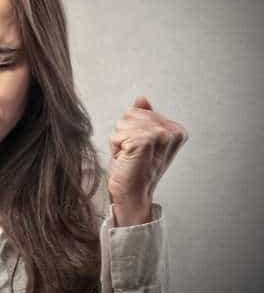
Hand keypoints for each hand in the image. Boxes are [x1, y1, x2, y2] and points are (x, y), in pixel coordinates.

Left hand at [108, 96, 187, 223]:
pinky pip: (118, 133)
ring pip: (122, 122)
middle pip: (130, 114)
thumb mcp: (141, 138)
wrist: (132, 193)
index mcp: (176, 129)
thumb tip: (142, 99)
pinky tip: (126, 158)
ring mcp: (159, 136)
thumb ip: (144, 118)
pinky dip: (115, 146)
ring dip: (119, 140)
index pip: (139, 110)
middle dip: (125, 133)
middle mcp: (171, 131)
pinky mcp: (144, 141)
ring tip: (130, 156)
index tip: (140, 148)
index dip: (132, 129)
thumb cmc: (135, 168)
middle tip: (133, 153)